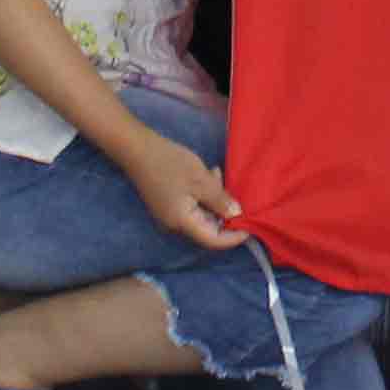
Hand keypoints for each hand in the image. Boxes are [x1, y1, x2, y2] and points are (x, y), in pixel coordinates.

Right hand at [122, 129, 248, 251]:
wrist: (137, 149)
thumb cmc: (170, 163)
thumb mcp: (201, 180)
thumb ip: (220, 200)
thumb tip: (236, 215)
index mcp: (182, 223)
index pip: (213, 240)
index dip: (234, 237)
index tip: (252, 225)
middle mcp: (175, 225)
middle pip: (208, 228)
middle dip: (224, 212)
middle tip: (232, 190)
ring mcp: (169, 216)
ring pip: (202, 215)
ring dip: (214, 199)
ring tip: (215, 174)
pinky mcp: (168, 205)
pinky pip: (192, 207)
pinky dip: (204, 195)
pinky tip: (206, 175)